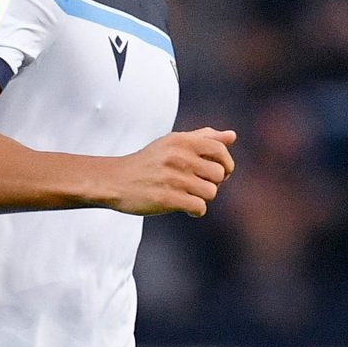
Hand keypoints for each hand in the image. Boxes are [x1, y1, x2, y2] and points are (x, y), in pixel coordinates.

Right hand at [105, 128, 233, 216]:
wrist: (115, 181)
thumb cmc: (148, 163)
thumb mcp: (172, 143)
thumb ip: (203, 138)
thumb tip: (232, 136)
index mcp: (182, 141)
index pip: (220, 149)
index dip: (225, 163)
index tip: (219, 173)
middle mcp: (179, 156)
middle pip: (219, 174)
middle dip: (213, 183)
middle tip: (198, 186)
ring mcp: (173, 178)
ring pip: (211, 192)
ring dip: (203, 197)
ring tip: (189, 196)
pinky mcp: (167, 198)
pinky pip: (199, 207)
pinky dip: (195, 210)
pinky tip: (185, 207)